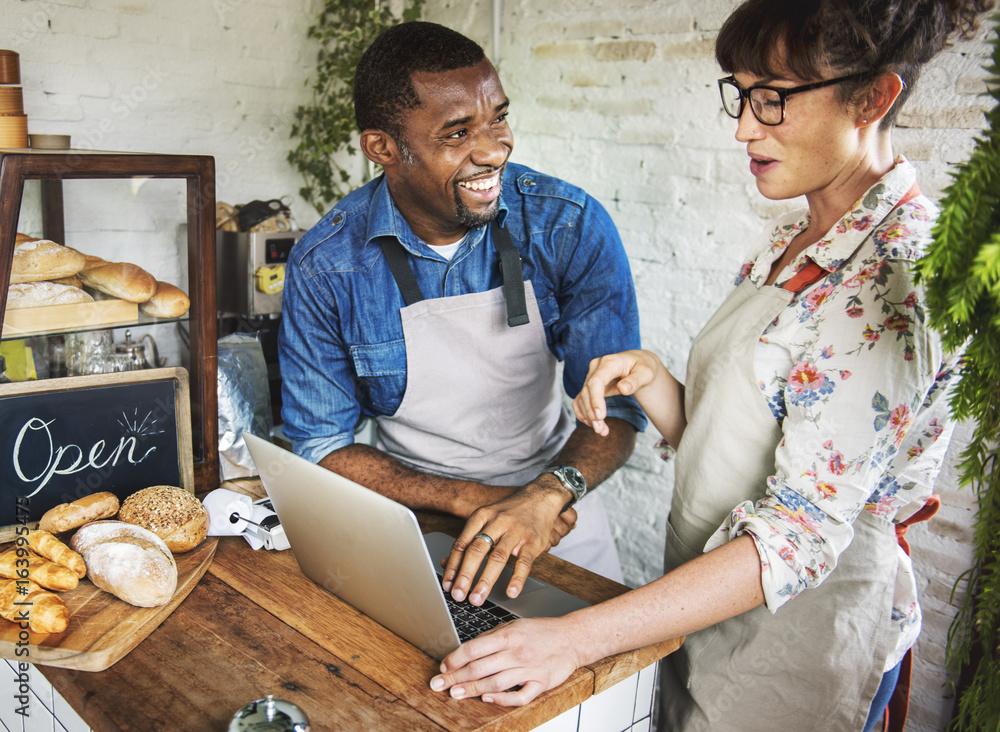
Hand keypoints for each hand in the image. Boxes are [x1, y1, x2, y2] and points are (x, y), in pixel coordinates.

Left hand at [429, 617, 581, 705]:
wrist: (572, 638)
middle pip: (480, 668)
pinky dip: (503, 698)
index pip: (474, 648)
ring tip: (455, 694)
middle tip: (438, 685)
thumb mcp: (515, 625)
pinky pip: (520, 695)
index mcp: (509, 635)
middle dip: (455, 677)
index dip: (455, 659)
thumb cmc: (542, 632)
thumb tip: (467, 650)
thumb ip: (492, 638)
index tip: (443, 668)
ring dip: (472, 689)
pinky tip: (488, 698)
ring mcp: (529, 669)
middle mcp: (517, 652)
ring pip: (495, 682)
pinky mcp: (541, 684)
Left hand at [441, 486, 576, 604]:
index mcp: (481, 516)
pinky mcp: (533, 541)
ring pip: (498, 557)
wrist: (540, 498)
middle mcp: (497, 522)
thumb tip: (445, 563)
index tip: (447, 585)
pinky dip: (517, 578)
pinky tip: (510, 592)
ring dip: (485, 580)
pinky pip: (524, 562)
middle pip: (477, 550)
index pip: (462, 544)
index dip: (453, 566)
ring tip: (477, 598)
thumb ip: (467, 541)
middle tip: (458, 595)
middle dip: (465, 575)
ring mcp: (516, 531)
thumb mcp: (485, 519)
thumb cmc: (509, 513)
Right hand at [573, 350, 661, 435]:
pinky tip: (592, 424)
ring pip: (582, 398)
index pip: (596, 381)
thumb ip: (635, 380)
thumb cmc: (643, 367)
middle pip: (587, 391)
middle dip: (592, 413)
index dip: (596, 399)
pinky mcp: (590, 385)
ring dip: (588, 416)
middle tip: (601, 430)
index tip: (600, 416)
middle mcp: (596, 368)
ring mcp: (591, 376)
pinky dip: (583, 413)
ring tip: (602, 431)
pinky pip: (581, 400)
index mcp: (609, 362)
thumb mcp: (646, 372)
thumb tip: (623, 389)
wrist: (638, 363)